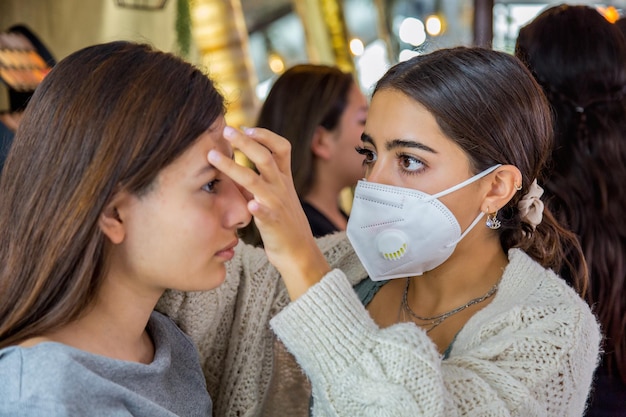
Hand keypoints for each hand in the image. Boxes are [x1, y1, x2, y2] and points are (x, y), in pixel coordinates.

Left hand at [208, 126, 330, 298]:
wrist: (298, 251)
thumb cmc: (283, 222)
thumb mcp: (275, 195)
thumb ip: (260, 179)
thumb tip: (235, 163)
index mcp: (283, 179)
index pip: (281, 148)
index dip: (265, 135)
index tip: (245, 127)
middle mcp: (281, 187)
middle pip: (265, 157)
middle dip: (244, 142)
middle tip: (226, 130)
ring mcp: (277, 204)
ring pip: (256, 181)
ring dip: (234, 167)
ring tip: (214, 158)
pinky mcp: (274, 223)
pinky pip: (267, 213)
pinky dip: (259, 208)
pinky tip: (250, 204)